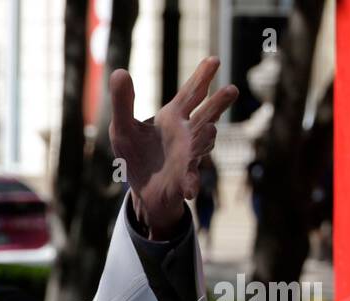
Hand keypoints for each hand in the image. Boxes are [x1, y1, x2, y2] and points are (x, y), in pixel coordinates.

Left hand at [109, 57, 237, 238]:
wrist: (143, 189)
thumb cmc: (136, 155)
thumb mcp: (122, 128)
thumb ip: (122, 102)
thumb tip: (118, 72)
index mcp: (173, 117)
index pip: (190, 93)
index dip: (201, 77)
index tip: (214, 60)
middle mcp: (187, 133)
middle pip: (206, 115)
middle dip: (218, 104)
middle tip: (231, 89)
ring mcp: (189, 156)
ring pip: (203, 144)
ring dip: (206, 138)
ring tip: (210, 130)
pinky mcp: (184, 179)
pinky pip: (190, 180)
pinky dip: (191, 184)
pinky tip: (190, 190)